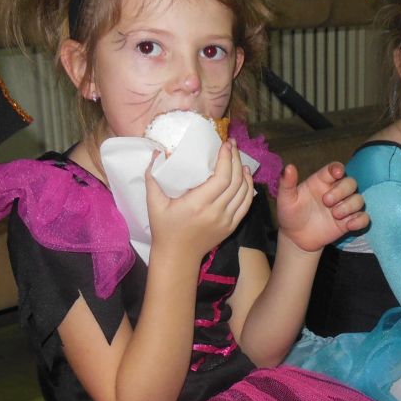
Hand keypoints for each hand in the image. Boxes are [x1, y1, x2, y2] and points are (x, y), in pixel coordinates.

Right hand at [146, 141, 255, 262]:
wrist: (177, 256)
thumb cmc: (164, 229)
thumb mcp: (153, 203)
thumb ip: (152, 177)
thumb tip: (155, 153)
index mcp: (198, 204)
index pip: (222, 177)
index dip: (226, 159)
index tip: (225, 144)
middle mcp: (216, 212)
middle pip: (235, 181)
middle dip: (236, 159)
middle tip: (232, 145)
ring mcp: (226, 220)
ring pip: (244, 191)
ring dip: (243, 172)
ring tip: (239, 158)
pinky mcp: (231, 226)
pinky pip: (246, 205)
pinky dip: (249, 189)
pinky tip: (245, 176)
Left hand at [275, 161, 369, 251]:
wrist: (296, 238)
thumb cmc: (290, 214)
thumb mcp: (285, 199)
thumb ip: (287, 183)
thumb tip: (289, 167)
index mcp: (321, 181)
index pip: (335, 169)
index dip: (338, 169)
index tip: (337, 173)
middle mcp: (335, 192)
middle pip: (351, 183)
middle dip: (342, 190)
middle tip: (326, 202)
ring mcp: (343, 207)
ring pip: (359, 200)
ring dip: (349, 206)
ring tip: (335, 215)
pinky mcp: (349, 222)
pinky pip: (363, 218)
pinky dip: (360, 220)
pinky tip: (349, 225)